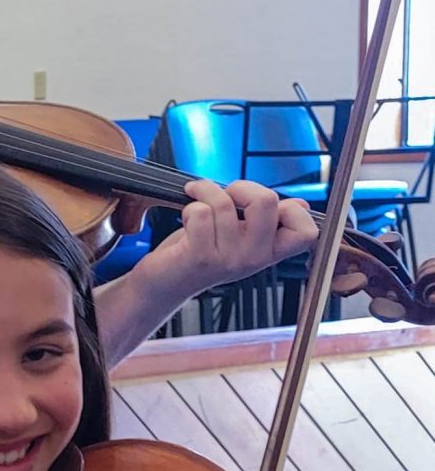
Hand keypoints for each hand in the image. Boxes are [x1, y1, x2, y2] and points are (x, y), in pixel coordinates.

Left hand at [145, 179, 318, 297]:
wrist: (163, 284)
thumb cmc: (200, 253)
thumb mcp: (241, 237)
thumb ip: (268, 222)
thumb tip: (301, 206)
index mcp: (269, 251)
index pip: (307, 232)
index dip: (292, 208)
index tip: (263, 205)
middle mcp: (253, 258)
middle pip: (267, 201)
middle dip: (242, 186)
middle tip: (226, 196)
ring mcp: (228, 259)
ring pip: (226, 203)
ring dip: (206, 191)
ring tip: (197, 199)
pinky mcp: (200, 256)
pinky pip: (200, 212)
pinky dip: (190, 205)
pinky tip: (186, 215)